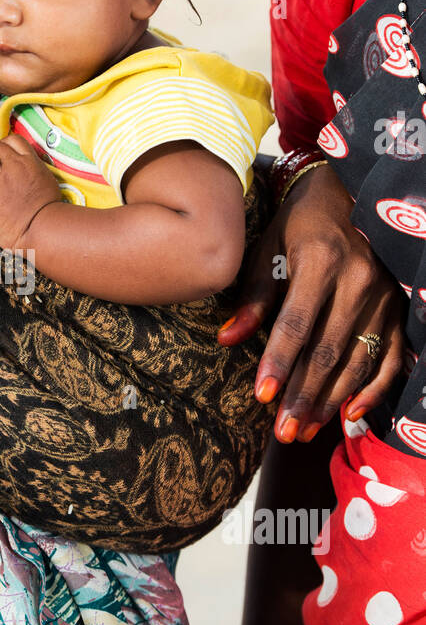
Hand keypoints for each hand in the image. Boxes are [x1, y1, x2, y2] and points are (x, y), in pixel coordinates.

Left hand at [0, 135, 61, 248]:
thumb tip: (25, 168)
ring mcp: (0, 182)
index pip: (12, 139)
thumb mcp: (47, 181)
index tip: (0, 159)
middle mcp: (14, 167)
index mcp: (30, 162)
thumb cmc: (49, 211)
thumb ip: (34, 170)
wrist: (46, 231)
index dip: (2, 147)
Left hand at [219, 163, 404, 441]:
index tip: (262, 395)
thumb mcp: (269, 247)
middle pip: (329, 350)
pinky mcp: (398, 308)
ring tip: (306, 431)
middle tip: (283, 431)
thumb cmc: (300, 221)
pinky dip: (373, 389)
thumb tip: (227, 339)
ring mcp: (384, 296)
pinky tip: (351, 416)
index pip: (297, 322)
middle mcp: (358, 280)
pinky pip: (390, 357)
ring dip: (331, 401)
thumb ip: (254, 296)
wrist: (350, 192)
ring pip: (358, 360)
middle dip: (304, 395)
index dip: (279, 361)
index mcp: (321, 260)